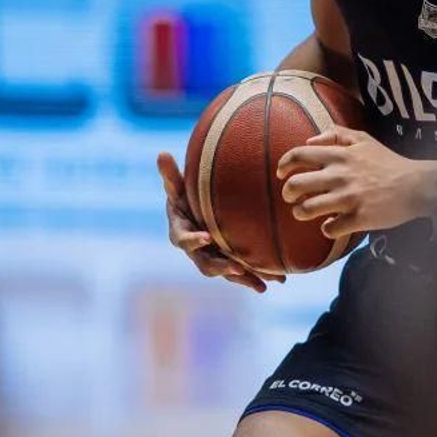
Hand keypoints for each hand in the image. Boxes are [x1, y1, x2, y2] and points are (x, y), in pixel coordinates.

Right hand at [157, 152, 284, 292]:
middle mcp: (196, 250)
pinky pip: (241, 272)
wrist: (194, 212)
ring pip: (227, 271)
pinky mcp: (226, 261)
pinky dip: (256, 277)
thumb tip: (161, 153)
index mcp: (181, 232)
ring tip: (262, 283)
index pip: (184, 239)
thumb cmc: (183, 197)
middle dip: (222, 267)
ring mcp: (212, 257)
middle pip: (206, 263)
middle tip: (238, 268)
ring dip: (244, 278)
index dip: (193, 240)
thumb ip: (170, 175)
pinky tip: (274, 281)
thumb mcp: (176, 187)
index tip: (206, 237)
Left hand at [277, 129, 430, 238]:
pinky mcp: (359, 218)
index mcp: (340, 155)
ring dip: (301, 212)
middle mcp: (340, 176)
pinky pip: (329, 229)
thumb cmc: (389, 162)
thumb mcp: (364, 139)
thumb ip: (336, 134)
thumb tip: (309, 140)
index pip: (298, 156)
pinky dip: (327, 229)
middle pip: (296, 185)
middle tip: (292, 198)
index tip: (280, 174)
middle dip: (288, 193)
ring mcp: (349, 198)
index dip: (283, 165)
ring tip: (305, 212)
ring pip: (307, 209)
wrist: (417, 185)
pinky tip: (332, 225)